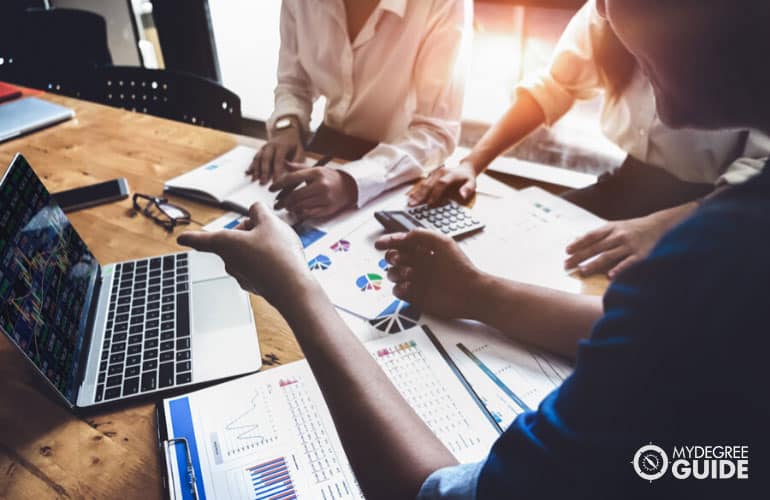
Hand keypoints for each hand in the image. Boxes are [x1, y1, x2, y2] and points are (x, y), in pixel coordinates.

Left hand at [177, 203, 309, 306]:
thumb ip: (259, 211)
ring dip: (260, 246)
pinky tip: (283, 260)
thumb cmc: (278, 255)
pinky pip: (258, 267)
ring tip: (280, 246)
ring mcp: (242, 276)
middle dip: (250, 232)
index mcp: (225, 243)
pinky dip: (268, 261)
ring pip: (247, 253)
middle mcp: (229, 261)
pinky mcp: (255, 285)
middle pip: (234, 240)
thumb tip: (255, 210)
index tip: (181, 239)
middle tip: (268, 230)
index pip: (203, 240)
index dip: (191, 237)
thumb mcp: (270, 222)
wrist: (293, 288)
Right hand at [247, 125, 304, 184]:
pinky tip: (247, 172)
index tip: (276, 182)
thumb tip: (292, 170)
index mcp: (282, 145)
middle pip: (266, 158)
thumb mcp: (300, 151)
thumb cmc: (294, 145)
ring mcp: (264, 147)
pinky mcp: (260, 150)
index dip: (276, 171)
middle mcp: (271, 145)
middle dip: (263, 171)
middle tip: (262, 182)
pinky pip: (255, 157)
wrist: (286, 133)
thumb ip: (297, 161)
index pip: (278, 160)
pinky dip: (251, 165)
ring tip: (253, 179)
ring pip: (258, 158)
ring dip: (255, 169)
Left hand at [271, 163, 357, 218]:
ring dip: (291, 208)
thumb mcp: (315, 169)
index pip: (292, 178)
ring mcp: (325, 198)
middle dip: (283, 201)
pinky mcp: (328, 209)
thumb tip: (284, 163)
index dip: (279, 184)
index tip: (271, 189)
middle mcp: (321, 185)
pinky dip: (300, 213)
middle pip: (295, 195)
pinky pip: (309, 213)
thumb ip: (298, 168)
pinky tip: (297, 211)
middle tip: (277, 204)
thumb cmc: (329, 177)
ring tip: (287, 207)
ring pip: (300, 206)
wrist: (350, 187)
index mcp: (316, 173)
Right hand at [374, 229, 484, 318]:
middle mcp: (419, 264)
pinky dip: (400, 288)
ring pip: (393, 274)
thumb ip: (420, 234)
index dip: (389, 241)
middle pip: (394, 258)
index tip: (380, 243)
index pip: (402, 243)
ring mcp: (417, 280)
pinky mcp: (415, 296)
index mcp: (425, 250)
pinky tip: (409, 286)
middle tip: (399, 259)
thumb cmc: (460, 267)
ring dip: (396, 272)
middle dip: (393, 257)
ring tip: (410, 273)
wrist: (469, 293)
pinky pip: (398, 290)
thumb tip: (403, 236)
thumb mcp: (441, 242)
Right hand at [407, 160, 476, 206]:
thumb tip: (462, 195)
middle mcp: (440, 172)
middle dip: (421, 196)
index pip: (441, 184)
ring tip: (409, 203)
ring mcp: (434, 173)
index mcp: (450, 174)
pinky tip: (410, 197)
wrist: (464, 169)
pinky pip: (422, 183)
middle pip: (429, 184)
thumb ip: (468, 189)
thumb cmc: (467, 179)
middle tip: (413, 205)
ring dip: (416, 194)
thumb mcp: (472, 184)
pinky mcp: (431, 176)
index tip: (430, 204)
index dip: (435, 194)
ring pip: (424, 184)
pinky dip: (416, 191)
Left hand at [564, 204, 694, 278]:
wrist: (660, 226)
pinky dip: (618, 269)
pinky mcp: (641, 255)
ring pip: (608, 256)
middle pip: (596, 247)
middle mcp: (619, 236)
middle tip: (567, 264)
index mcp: (611, 228)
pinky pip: (628, 263)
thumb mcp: (615, 226)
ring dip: (594, 264)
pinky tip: (609, 276)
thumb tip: (576, 240)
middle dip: (580, 256)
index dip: (578, 244)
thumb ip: (598, 234)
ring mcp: (630, 245)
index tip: (566, 251)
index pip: (591, 236)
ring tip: (582, 271)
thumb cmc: (633, 228)